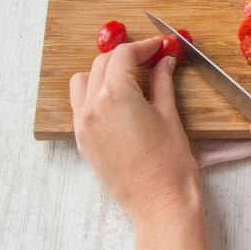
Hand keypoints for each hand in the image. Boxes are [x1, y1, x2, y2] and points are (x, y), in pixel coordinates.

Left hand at [69, 38, 207, 249]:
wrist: (159, 203)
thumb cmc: (169, 163)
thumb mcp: (170, 114)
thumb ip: (162, 82)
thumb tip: (164, 61)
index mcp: (115, 95)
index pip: (123, 55)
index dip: (143, 46)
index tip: (158, 46)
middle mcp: (92, 107)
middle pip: (103, 63)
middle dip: (126, 56)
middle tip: (151, 58)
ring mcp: (83, 125)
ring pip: (84, 81)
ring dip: (104, 72)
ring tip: (130, 78)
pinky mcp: (83, 141)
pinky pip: (80, 105)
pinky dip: (95, 93)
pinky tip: (119, 100)